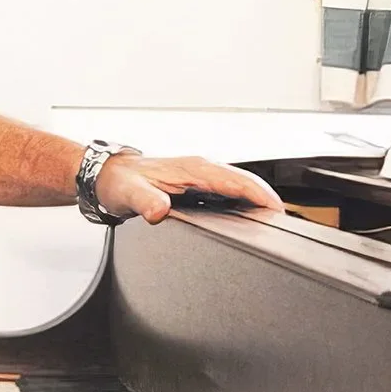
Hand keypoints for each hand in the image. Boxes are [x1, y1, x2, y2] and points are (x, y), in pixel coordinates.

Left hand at [93, 153, 283, 224]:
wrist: (106, 176)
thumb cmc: (119, 182)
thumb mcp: (130, 194)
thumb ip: (146, 202)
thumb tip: (160, 210)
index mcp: (193, 168)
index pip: (237, 179)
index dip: (261, 195)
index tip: (277, 211)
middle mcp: (201, 169)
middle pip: (246, 181)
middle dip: (267, 199)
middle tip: (283, 223)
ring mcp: (200, 176)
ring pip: (239, 185)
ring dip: (257, 200)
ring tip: (271, 222)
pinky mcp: (197, 184)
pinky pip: (228, 190)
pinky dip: (243, 201)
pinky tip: (246, 217)